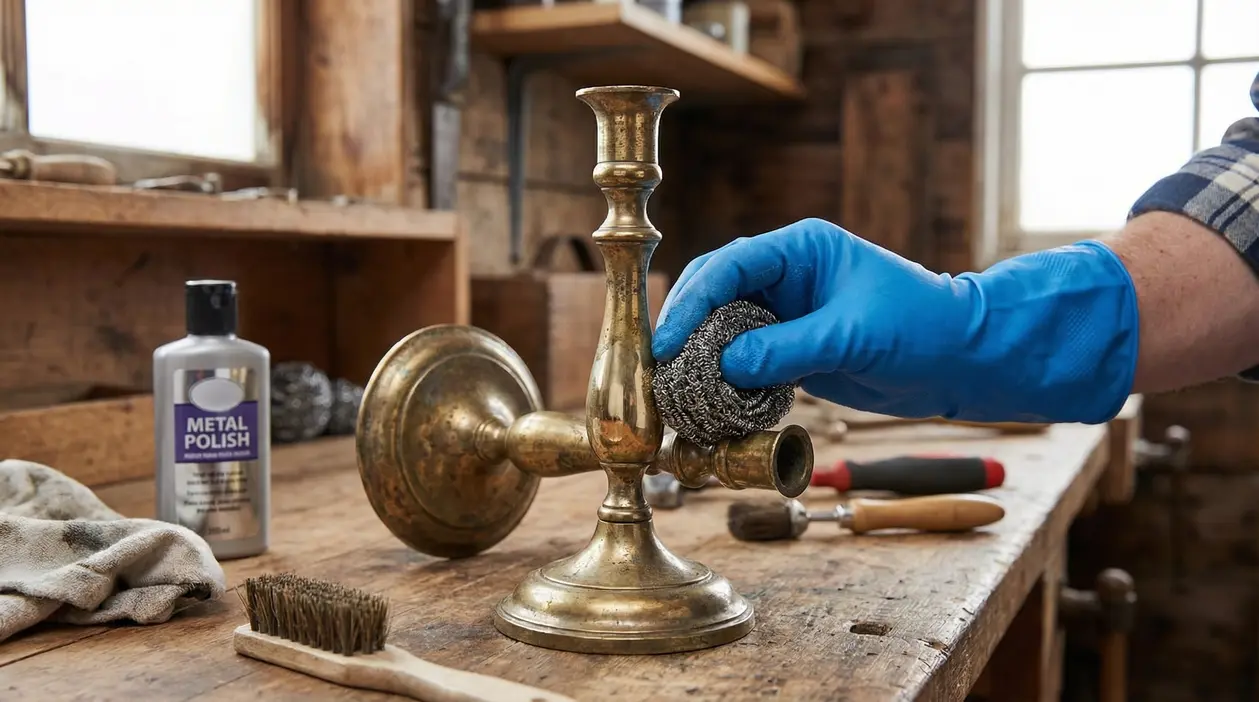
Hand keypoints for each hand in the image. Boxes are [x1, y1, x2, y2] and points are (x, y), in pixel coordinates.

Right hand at [652, 218, 1138, 423]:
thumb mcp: (851, 335)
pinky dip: (725, 381)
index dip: (691, 303)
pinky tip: (712, 404)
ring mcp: (786, 313)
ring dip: (700, 358)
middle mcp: (785, 275)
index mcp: (799, 249)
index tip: (667, 342)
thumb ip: (786, 348)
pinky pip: (744, 360)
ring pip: (723, 330)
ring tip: (676, 391)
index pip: (728, 266)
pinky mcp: (791, 348)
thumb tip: (726, 366)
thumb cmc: (920, 328)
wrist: (961, 360)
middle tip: (658, 368)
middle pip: (714, 294)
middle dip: (684, 329)